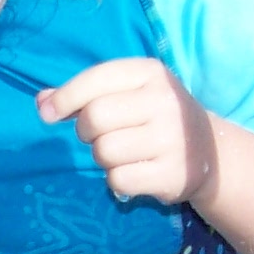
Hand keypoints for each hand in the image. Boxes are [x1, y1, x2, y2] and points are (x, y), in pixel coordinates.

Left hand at [38, 58, 217, 208]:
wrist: (210, 150)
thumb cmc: (155, 116)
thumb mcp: (127, 92)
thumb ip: (84, 94)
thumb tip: (42, 103)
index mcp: (151, 73)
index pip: (96, 79)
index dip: (65, 98)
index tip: (48, 114)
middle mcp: (165, 102)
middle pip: (94, 118)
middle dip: (86, 132)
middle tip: (100, 136)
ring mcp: (173, 139)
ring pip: (104, 152)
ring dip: (103, 158)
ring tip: (123, 154)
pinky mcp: (174, 174)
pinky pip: (118, 180)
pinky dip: (117, 180)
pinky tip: (135, 172)